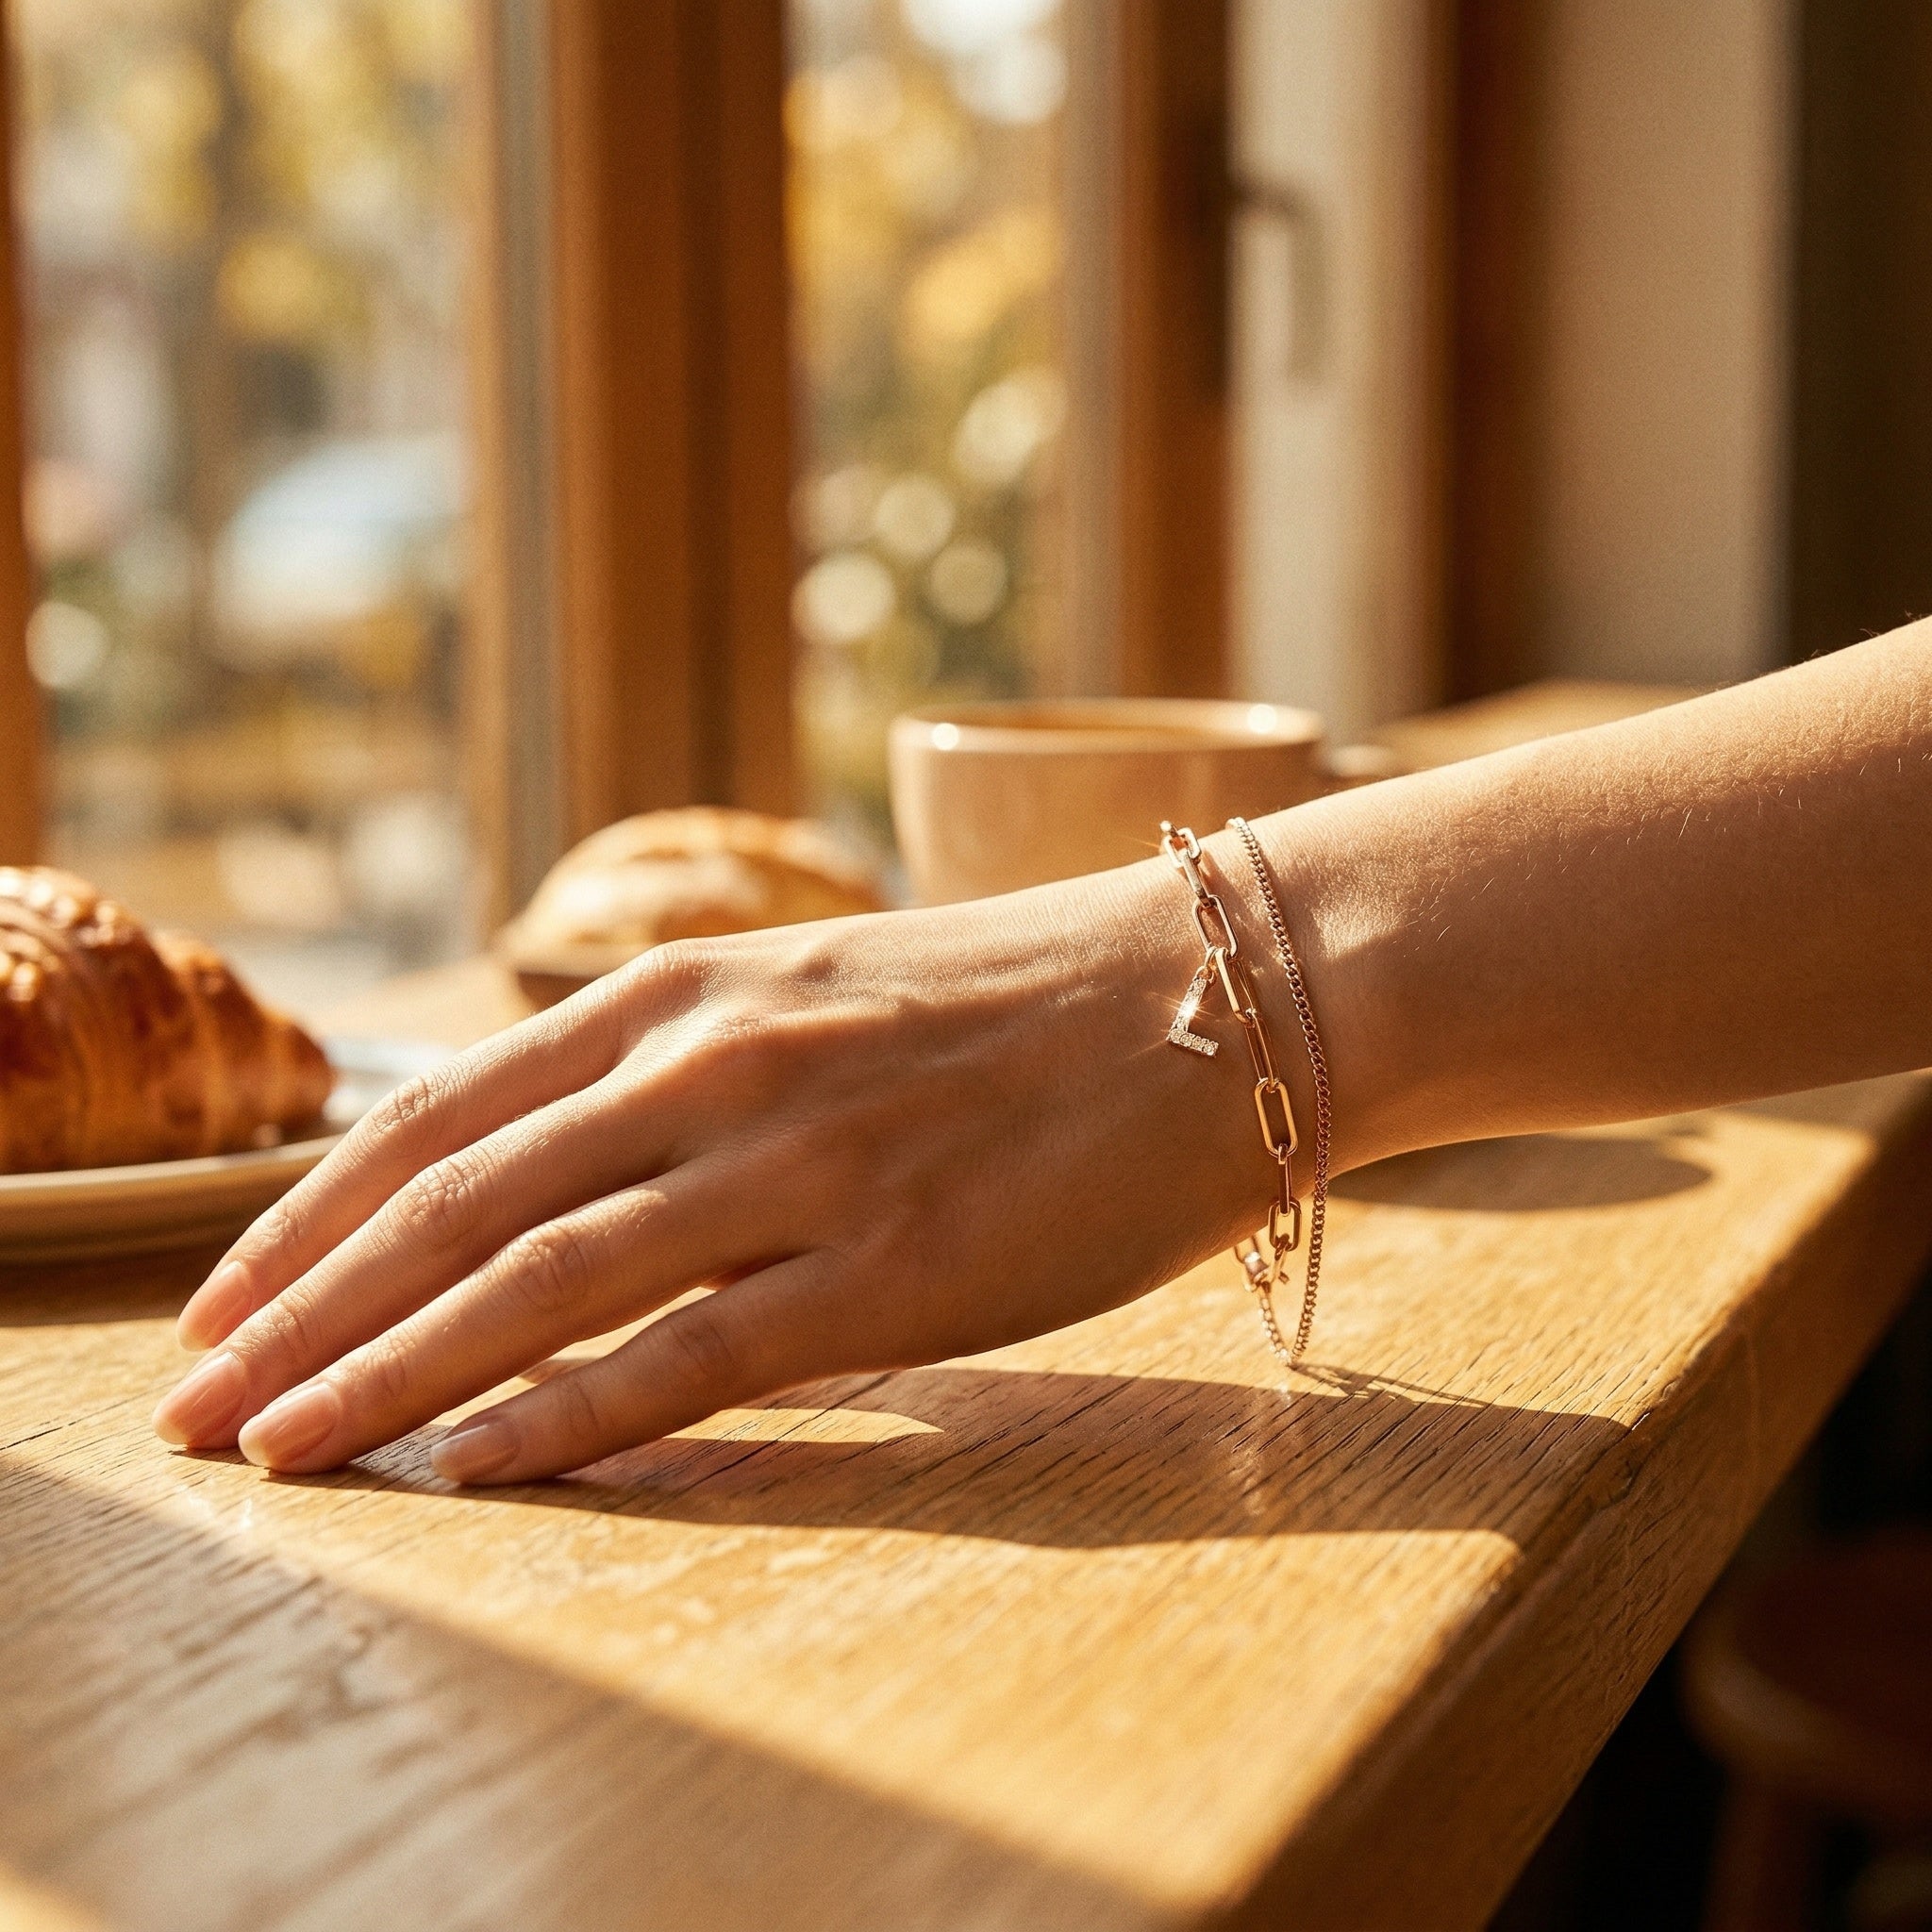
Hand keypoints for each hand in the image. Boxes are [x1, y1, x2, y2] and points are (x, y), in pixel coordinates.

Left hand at [152, 857, 1282, 1482]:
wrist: (1217, 995)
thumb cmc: (1022, 1005)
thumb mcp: (816, 992)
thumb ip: (684, 1064)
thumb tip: (559, 1162)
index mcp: (690, 995)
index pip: (442, 1118)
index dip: (310, 1221)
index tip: (224, 1308)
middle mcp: (715, 1067)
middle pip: (454, 1208)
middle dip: (305, 1317)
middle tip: (197, 1411)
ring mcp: (799, 1164)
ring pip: (540, 1285)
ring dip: (387, 1379)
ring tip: (279, 1454)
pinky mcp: (893, 1266)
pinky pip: (690, 1352)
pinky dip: (563, 1416)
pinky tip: (469, 1466)